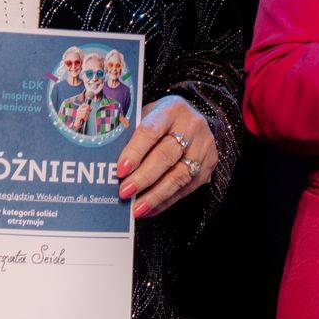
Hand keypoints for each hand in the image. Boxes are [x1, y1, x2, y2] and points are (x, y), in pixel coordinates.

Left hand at [114, 96, 220, 219]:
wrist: (192, 119)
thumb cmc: (162, 119)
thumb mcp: (147, 116)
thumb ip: (132, 134)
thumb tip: (109, 162)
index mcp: (172, 109)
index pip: (151, 131)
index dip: (135, 151)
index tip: (120, 170)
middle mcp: (192, 126)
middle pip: (166, 156)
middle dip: (143, 177)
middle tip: (125, 192)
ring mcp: (204, 146)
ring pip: (179, 175)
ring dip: (155, 195)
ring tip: (137, 209)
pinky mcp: (209, 164)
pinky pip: (187, 188)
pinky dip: (167, 201)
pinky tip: (150, 209)